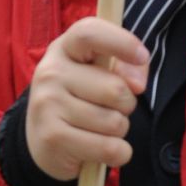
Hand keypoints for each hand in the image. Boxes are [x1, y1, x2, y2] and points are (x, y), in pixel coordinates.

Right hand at [26, 17, 147, 180]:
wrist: (43, 140)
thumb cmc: (83, 97)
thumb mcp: (102, 72)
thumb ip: (128, 68)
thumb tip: (137, 84)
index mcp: (65, 47)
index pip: (90, 33)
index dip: (122, 42)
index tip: (142, 57)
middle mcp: (50, 72)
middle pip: (116, 88)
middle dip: (127, 103)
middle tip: (110, 108)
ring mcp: (47, 105)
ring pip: (114, 121)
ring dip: (120, 129)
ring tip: (100, 127)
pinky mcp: (52, 137)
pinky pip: (108, 148)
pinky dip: (118, 153)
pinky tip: (104, 149)